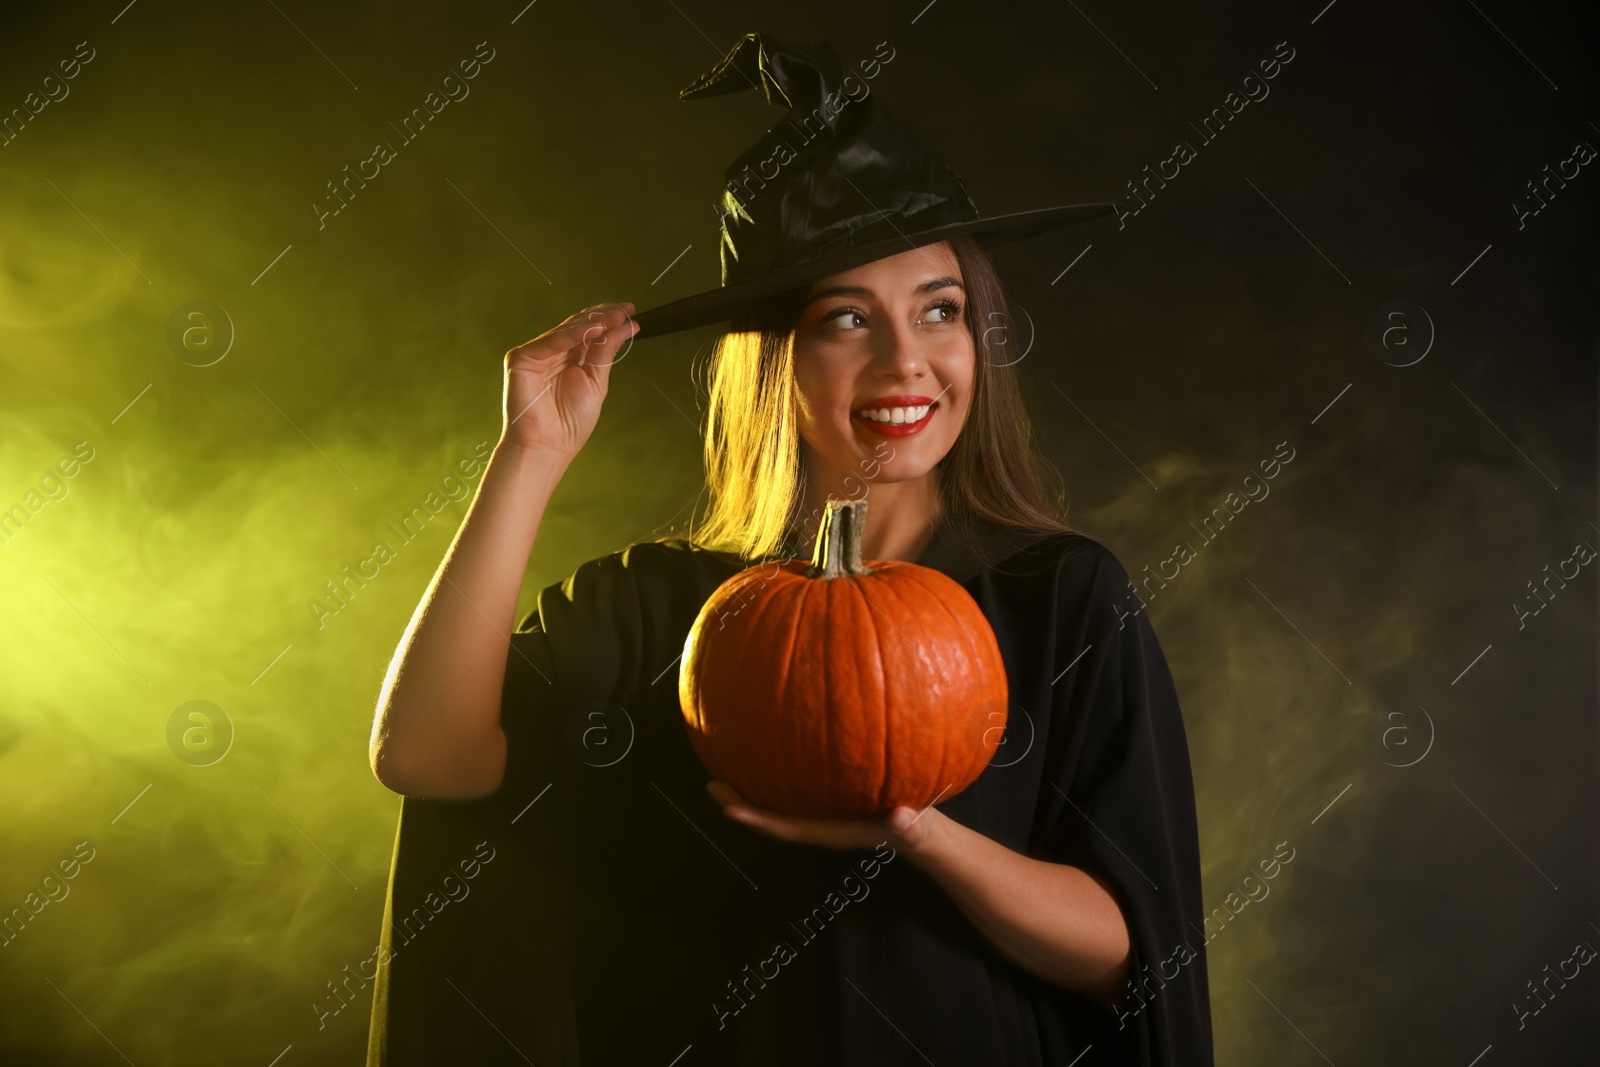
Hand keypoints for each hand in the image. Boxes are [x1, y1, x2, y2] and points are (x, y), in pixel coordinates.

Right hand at [499, 302, 639, 457]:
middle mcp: (553, 353)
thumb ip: (605, 354)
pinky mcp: (521, 358)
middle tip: (626, 311)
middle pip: (579, 326)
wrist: (548, 446)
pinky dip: (572, 334)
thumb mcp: (596, 383)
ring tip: (616, 317)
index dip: (609, 320)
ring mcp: (537, 354)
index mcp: (570, 359)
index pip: (590, 331)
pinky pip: (550, 341)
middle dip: (605, 316)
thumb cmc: (569, 424)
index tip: (631, 312)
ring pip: (567, 330)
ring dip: (593, 321)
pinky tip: (594, 328)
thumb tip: (623, 328)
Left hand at [706, 780, 943, 854]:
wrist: (923, 830)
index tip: (728, 811)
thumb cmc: (917, 828)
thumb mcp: (916, 828)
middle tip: (711, 783)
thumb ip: (910, 826)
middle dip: (740, 802)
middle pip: (771, 815)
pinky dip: (775, 770)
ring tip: (727, 761)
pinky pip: (793, 785)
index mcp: (830, 831)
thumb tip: (903, 820)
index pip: (786, 828)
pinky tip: (768, 746)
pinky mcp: (827, 797)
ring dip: (753, 785)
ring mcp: (820, 810)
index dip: (757, 820)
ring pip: (779, 800)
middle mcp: (818, 822)